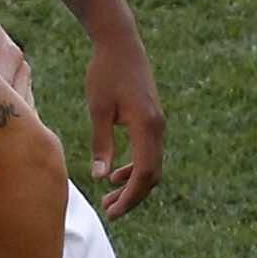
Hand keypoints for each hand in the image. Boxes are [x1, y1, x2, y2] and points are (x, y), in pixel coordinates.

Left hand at [81, 23, 164, 219]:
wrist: (121, 45)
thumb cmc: (104, 74)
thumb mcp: (98, 109)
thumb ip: (102, 142)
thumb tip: (101, 177)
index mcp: (147, 126)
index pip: (144, 172)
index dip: (131, 196)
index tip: (113, 212)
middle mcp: (158, 128)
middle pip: (152, 173)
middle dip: (132, 196)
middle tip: (109, 212)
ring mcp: (157, 124)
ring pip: (151, 164)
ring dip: (132, 184)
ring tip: (109, 199)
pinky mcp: (151, 120)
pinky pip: (148, 152)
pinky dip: (134, 167)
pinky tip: (114, 175)